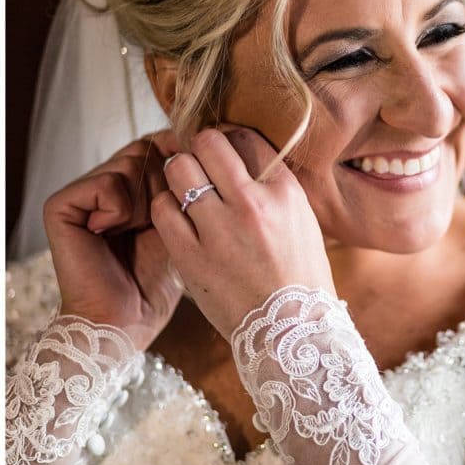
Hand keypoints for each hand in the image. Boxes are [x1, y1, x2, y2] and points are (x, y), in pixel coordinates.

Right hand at [43, 131, 183, 350]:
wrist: (127, 319)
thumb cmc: (158, 274)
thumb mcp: (182, 216)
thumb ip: (184, 179)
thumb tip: (201, 136)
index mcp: (133, 182)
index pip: (159, 142)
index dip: (180, 154)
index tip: (193, 175)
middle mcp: (106, 181)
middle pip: (148, 149)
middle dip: (165, 183)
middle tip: (155, 221)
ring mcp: (82, 192)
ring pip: (131, 163)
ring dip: (145, 200)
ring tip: (134, 231)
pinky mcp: (62, 206)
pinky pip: (107, 184)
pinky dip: (120, 210)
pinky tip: (110, 234)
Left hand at [152, 127, 334, 338]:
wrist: (291, 329)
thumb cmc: (299, 271)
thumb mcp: (300, 216)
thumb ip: (272, 184)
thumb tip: (240, 155)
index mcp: (284, 190)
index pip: (245, 136)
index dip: (228, 136)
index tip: (221, 146)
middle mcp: (251, 202)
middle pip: (208, 144)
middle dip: (198, 146)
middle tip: (197, 158)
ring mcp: (218, 229)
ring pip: (179, 171)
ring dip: (178, 172)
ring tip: (183, 184)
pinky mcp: (191, 256)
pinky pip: (163, 210)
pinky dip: (165, 205)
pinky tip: (175, 213)